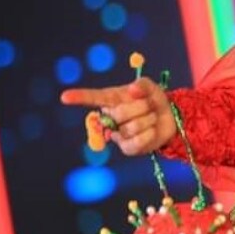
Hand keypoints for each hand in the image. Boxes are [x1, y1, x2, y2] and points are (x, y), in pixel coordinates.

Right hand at [61, 77, 176, 155]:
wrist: (169, 117)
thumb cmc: (153, 99)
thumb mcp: (151, 87)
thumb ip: (142, 85)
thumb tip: (131, 89)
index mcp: (112, 99)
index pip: (94, 98)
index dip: (80, 97)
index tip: (64, 97)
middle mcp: (111, 117)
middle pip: (120, 113)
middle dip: (141, 107)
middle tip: (149, 105)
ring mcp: (118, 134)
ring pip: (131, 127)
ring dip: (148, 119)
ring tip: (151, 116)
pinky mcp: (127, 148)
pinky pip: (137, 141)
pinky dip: (150, 133)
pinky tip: (151, 129)